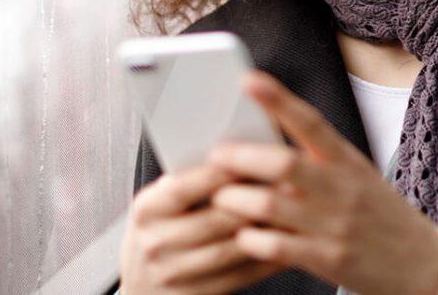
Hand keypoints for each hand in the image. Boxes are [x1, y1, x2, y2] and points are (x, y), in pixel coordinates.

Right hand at [120, 163, 284, 293]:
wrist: (144, 285)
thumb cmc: (161, 231)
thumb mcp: (161, 203)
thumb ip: (190, 181)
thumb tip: (238, 155)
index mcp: (145, 210)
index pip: (182, 188)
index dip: (219, 174)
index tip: (252, 158)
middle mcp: (154, 243)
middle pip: (213, 220)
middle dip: (255, 201)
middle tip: (288, 185)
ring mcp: (172, 273)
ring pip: (230, 250)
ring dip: (266, 231)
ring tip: (294, 212)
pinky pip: (238, 276)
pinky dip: (266, 260)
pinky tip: (287, 244)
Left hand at [208, 71, 437, 294]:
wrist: (421, 263)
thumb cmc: (381, 216)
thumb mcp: (359, 177)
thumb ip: (319, 162)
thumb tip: (265, 146)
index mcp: (348, 162)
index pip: (311, 122)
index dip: (278, 99)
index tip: (248, 80)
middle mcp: (342, 189)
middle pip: (282, 163)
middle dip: (240, 158)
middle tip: (215, 156)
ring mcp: (335, 225)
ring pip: (269, 205)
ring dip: (235, 201)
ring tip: (220, 199)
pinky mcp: (328, 259)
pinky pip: (275, 247)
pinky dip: (251, 239)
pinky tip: (244, 236)